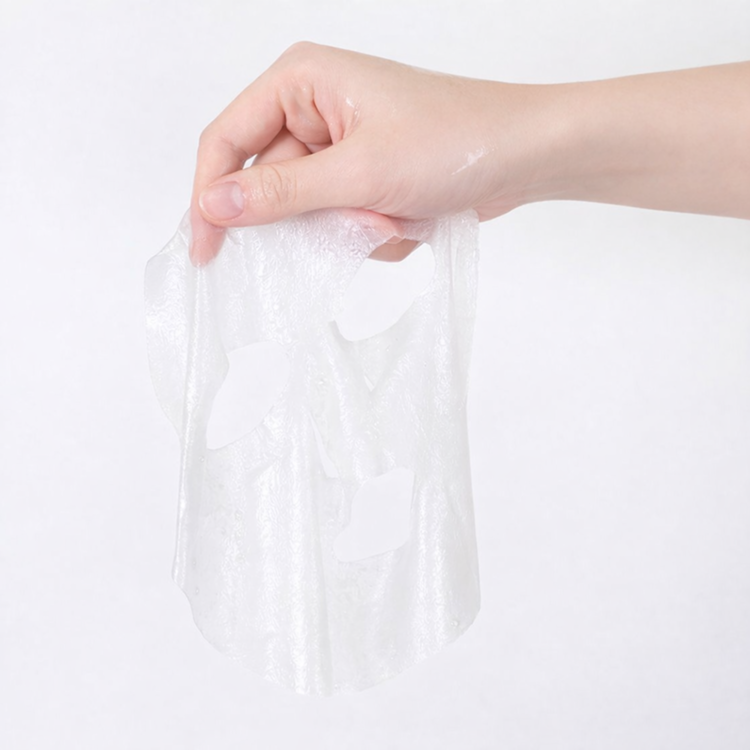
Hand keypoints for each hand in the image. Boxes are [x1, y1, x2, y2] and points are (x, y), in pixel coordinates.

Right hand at [189, 42, 547, 264]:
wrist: (523, 156)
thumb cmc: (450, 142)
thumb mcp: (358, 171)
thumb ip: (281, 193)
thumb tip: (212, 206)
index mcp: (301, 82)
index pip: (227, 141)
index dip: (211, 197)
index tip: (208, 253)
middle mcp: (313, 110)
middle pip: (272, 186)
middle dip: (319, 217)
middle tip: (362, 219)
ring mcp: (341, 147)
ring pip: (312, 214)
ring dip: (355, 227)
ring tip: (400, 211)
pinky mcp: (364, 177)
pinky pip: (343, 222)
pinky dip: (375, 230)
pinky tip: (414, 214)